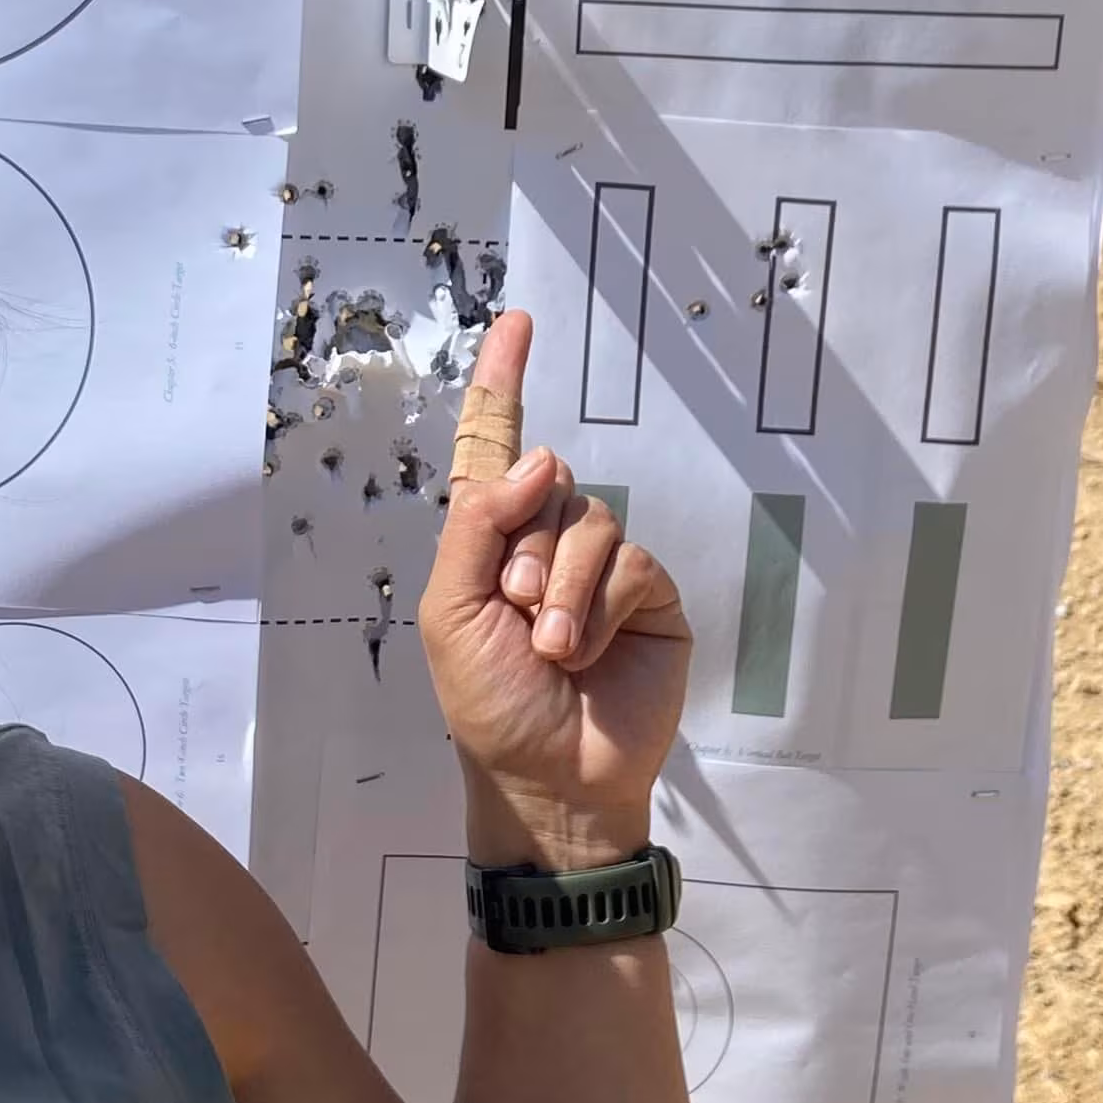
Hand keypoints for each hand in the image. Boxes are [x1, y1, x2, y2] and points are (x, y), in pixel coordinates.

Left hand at [417, 311, 691, 867]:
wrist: (549, 777)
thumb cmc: (487, 704)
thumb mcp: (453, 611)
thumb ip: (479, 526)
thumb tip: (544, 458)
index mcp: (489, 542)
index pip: (496, 449)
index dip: (504, 385)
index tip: (517, 324)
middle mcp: (545, 543)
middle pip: (549, 485)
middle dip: (523, 549)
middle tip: (515, 613)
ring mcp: (601, 568)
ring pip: (590, 521)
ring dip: (560, 586)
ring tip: (549, 648)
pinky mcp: (648, 596)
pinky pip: (629, 563)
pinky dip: (598, 606)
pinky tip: (585, 652)